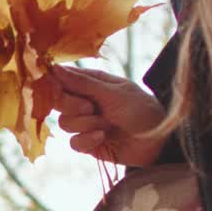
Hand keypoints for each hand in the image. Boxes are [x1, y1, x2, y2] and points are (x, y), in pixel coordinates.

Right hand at [52, 65, 167, 166]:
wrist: (157, 142)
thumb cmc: (141, 110)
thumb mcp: (113, 93)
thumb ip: (82, 83)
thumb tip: (54, 68)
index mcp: (91, 83)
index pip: (63, 78)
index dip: (56, 83)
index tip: (60, 88)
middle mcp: (85, 101)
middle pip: (58, 101)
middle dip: (71, 105)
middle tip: (90, 107)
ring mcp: (86, 123)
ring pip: (65, 123)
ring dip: (86, 124)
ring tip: (107, 125)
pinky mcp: (87, 142)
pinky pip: (73, 142)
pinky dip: (87, 140)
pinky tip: (103, 138)